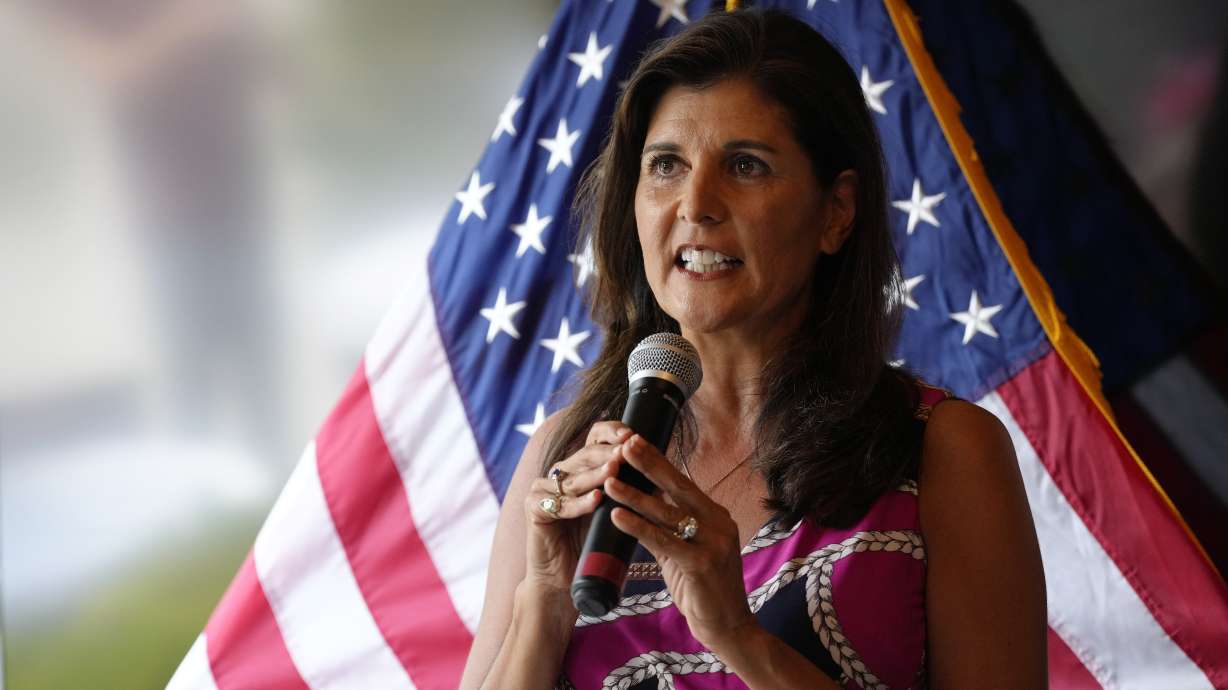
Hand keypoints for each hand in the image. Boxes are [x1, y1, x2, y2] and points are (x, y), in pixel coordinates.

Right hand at [522, 421, 630, 597]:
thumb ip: (630, 486)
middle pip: (584, 456)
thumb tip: (661, 465)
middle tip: (626, 450)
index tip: (633, 434)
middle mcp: (559, 474)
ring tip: (615, 469)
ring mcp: (543, 489)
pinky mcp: (534, 509)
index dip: (611, 433)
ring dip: (595, 475)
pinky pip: (559, 504)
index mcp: (579, 468)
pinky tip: (597, 500)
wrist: (566, 578)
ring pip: (573, 479)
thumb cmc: (596, 544)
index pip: (594, 440)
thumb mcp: (616, 509)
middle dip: (607, 453)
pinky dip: (579, 504)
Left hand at [605, 434, 759, 651]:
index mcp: (715, 515)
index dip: (658, 461)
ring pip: (666, 513)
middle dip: (649, 464)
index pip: (682, 482)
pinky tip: (617, 517)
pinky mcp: (701, 563)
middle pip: (677, 487)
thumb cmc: (703, 588)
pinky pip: (663, 540)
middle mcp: (718, 523)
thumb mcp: (685, 551)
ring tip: (609, 481)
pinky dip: (638, 527)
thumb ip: (668, 528)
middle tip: (624, 444)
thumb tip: (641, 504)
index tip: (635, 441)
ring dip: (634, 495)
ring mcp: (713, 542)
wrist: (728, 627)